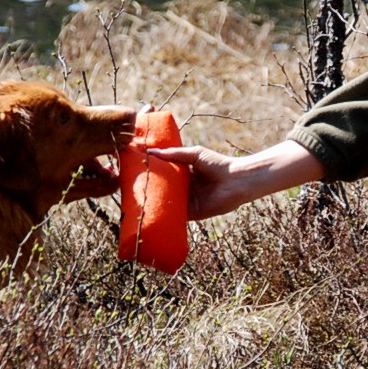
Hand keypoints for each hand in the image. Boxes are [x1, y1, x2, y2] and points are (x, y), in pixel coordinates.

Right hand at [151, 140, 324, 220]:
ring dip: (155, 205)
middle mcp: (185, 188)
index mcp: (185, 173)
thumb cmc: (218, 164)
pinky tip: (151, 217)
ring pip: (168, 204)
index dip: (152, 174)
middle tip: (131, 191)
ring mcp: (188, 201)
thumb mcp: (194, 154)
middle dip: (150, 191)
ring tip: (136, 205)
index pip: (165, 175)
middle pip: (164, 190)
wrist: (236, 181)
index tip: (136, 173)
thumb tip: (152, 152)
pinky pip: (176, 216)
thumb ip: (174, 154)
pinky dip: (166, 216)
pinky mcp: (192, 213)